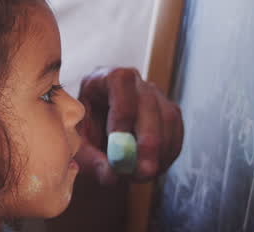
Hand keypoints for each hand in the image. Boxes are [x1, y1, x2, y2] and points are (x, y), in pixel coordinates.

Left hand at [72, 67, 183, 185]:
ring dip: (159, 151)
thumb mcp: (76, 144)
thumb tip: (111, 174)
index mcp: (105, 78)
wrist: (96, 134)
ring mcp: (155, 95)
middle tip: (143, 171)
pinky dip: (168, 155)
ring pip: (168, 117)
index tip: (118, 143)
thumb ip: (89, 158)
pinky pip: (176, 132)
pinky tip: (153, 169)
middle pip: (148, 101)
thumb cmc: (83, 133)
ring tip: (140, 175)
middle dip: (148, 139)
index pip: (120, 80)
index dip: (122, 110)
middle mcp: (134, 82)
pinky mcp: (169, 112)